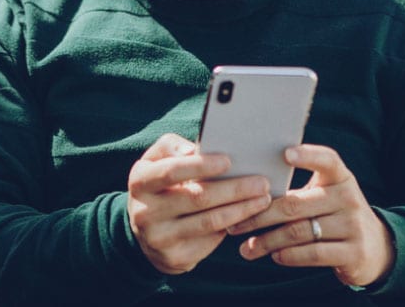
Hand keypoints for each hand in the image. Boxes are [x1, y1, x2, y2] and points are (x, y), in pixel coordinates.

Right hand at [127, 134, 271, 274]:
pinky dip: (233, 226)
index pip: (172, 171)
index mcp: (140, 182)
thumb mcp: (156, 160)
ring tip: (263, 198)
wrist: (145, 232)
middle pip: (197, 198)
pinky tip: (249, 216)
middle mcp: (145, 212)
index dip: (201, 166)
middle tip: (261, 182)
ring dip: (242, 209)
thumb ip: (171, 146)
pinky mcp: (175, 258)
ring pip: (209, 222)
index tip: (229, 161)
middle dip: (234, 189)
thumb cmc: (160, 184)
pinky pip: (211, 240)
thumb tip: (194, 150)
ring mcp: (159, 238)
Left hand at [227, 144, 393, 287]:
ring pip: (299, 232)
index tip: (285, 153)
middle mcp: (349, 197)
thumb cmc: (333, 214)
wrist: (374, 247)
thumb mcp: (325, 195)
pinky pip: (314, 253)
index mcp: (340, 177)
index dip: (307, 155)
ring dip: (268, 241)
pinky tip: (274, 256)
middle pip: (295, 204)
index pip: (327, 159)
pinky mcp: (354, 252)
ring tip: (246, 248)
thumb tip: (248, 191)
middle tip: (235, 225)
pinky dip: (289, 256)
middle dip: (260, 216)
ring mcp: (353, 225)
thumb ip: (298, 190)